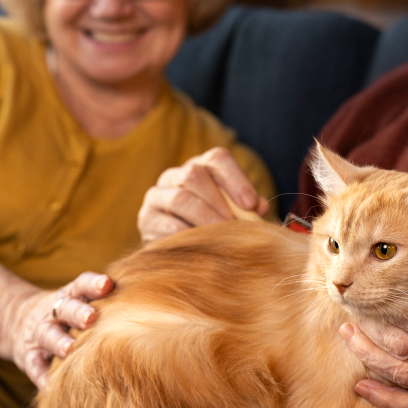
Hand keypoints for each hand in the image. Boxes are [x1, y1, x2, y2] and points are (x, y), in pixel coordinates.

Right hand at [2, 271, 113, 388]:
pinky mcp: (28, 355)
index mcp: (70, 295)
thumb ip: (106, 301)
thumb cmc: (66, 313)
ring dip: (58, 341)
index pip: (81, 284)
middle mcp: (54, 311)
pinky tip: (50, 386)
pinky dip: (41, 375)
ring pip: (47, 334)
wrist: (16, 320)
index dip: (93, 284)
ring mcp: (39, 333)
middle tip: (92, 318)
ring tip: (69, 349)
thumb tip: (153, 305)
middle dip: (78, 312)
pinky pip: (33, 365)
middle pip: (65, 308)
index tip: (108, 284)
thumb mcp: (79, 299)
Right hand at [137, 147, 269, 243]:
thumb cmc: (214, 225)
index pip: (218, 159)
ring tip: (221, 237)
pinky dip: (187, 236)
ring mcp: (157, 195)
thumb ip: (249, 207)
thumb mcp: (234, 212)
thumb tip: (261, 207)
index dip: (236, 179)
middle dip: (219, 202)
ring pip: (180, 198)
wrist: (178, 248)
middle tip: (234, 226)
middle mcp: (175, 175)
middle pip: (194, 174)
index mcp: (201, 166)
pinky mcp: (147, 218)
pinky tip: (201, 247)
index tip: (251, 204)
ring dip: (205, 220)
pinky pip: (166, 224)